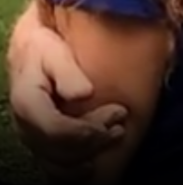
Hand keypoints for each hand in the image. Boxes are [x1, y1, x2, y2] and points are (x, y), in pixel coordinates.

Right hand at [9, 25, 127, 181]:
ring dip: (90, 154)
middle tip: (122, 119)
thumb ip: (66, 71)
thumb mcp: (53, 51)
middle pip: (60, 148)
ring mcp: (34, 137)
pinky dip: (78, 165)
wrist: (29, 54)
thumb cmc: (44, 50)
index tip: (117, 115)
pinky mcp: (43, 142)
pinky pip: (57, 165)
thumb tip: (84, 94)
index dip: (86, 130)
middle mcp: (28, 127)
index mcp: (28, 103)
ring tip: (117, 133)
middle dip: (95, 139)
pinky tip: (98, 154)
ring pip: (59, 163)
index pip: (55, 129)